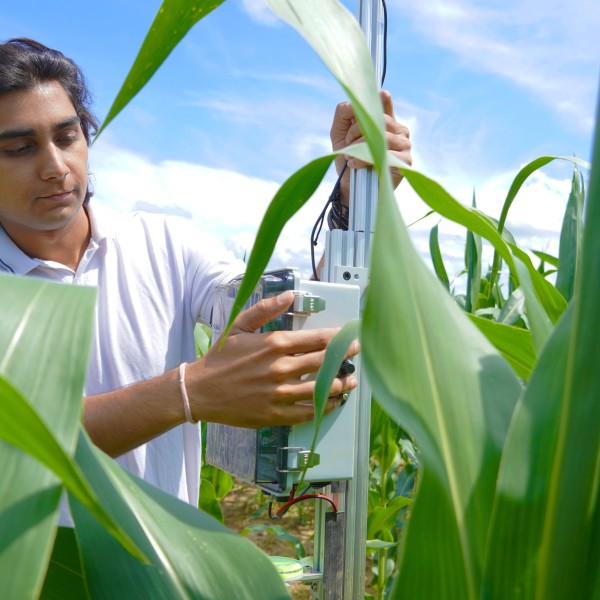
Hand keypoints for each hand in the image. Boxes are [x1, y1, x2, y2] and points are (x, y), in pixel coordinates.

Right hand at [186, 291, 359, 427]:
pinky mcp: (275, 414)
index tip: (351, 336)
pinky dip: (325, 407)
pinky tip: (335, 402)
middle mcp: (280, 368)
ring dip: (341, 385)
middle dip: (345, 358)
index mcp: (274, 344)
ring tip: (352, 381)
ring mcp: (279, 393)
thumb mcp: (240, 326)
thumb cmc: (221, 357)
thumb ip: (266, 309)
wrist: (200, 390)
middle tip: (357, 354)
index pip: (317, 340)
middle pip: (324, 363)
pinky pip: (308, 412)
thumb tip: (291, 295)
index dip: (339, 338)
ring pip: (321, 389)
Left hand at [330, 90, 411, 202]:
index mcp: (386, 120)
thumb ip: (344, 113)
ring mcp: (405, 145)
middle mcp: (399, 130)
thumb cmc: (347, 159)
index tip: (355, 114)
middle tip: (348, 145)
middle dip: (357, 131)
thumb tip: (355, 103)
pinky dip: (366, 159)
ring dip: (360, 147)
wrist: (349, 187)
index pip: (384, 101)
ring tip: (350, 158)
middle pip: (379, 119)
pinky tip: (357, 165)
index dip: (369, 104)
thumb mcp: (340, 133)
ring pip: (382, 136)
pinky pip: (387, 154)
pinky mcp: (406, 161)